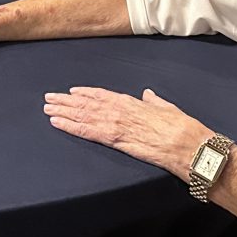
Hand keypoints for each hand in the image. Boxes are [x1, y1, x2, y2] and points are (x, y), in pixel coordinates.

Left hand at [44, 87, 209, 176]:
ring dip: (63, 111)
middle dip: (67, 101)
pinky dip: (70, 126)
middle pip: (87, 104)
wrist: (188, 145)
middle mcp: (120, 110)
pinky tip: (57, 123)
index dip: (86, 93)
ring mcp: (116, 124)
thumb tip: (148, 94)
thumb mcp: (168, 109)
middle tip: (49, 98)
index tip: (71, 91)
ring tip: (47, 108)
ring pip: (83, 115)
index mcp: (133, 103)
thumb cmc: (183, 129)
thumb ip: (155, 102)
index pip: (103, 95)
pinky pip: (87, 131)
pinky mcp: (114, 140)